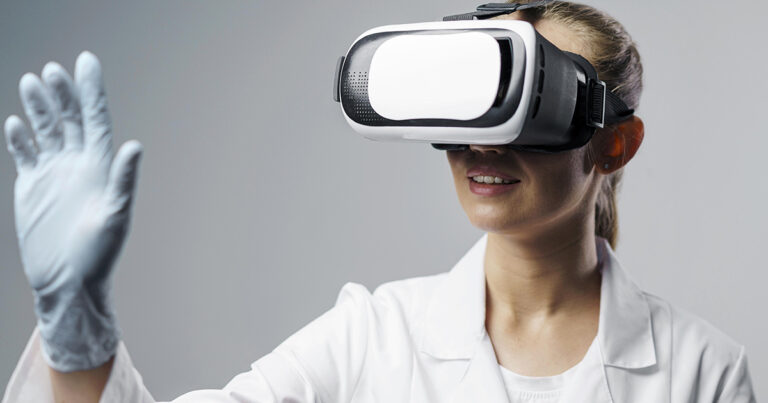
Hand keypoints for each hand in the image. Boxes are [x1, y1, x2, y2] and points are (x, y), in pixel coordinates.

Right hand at [3, 51, 142, 371]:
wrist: (68, 283)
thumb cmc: (99, 254)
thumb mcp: (116, 216)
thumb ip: (124, 180)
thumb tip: (134, 145)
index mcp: (100, 167)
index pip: (95, 119)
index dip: (91, 90)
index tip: (86, 60)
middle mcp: (78, 164)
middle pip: (68, 118)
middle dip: (61, 93)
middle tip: (51, 70)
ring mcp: (53, 174)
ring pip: (45, 131)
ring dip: (39, 107)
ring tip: (32, 81)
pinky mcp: (31, 188)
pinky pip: (25, 154)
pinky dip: (20, 137)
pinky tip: (16, 122)